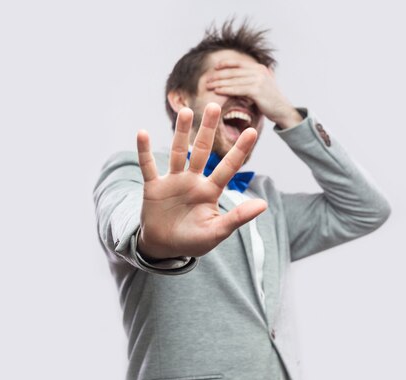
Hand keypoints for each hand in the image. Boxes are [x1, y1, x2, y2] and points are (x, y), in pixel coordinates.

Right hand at [136, 103, 267, 258]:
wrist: (164, 248)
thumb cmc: (193, 241)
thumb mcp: (216, 231)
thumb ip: (237, 217)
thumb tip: (263, 204)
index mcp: (210, 191)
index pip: (227, 167)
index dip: (239, 150)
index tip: (251, 131)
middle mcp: (193, 181)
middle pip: (202, 151)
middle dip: (208, 130)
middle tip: (214, 106)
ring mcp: (173, 181)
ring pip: (178, 152)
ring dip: (181, 132)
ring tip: (186, 111)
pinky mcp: (154, 187)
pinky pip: (148, 166)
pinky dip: (144, 151)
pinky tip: (142, 133)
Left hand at [205, 60, 302, 128]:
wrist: (283, 111)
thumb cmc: (270, 101)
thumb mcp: (262, 86)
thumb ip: (252, 79)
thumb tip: (239, 79)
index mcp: (260, 68)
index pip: (239, 63)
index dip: (225, 64)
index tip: (215, 68)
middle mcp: (259, 71)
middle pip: (234, 72)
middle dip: (219, 75)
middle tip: (207, 80)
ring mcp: (258, 80)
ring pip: (233, 80)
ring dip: (219, 83)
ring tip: (209, 86)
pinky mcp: (256, 90)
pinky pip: (237, 89)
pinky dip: (226, 89)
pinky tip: (217, 91)